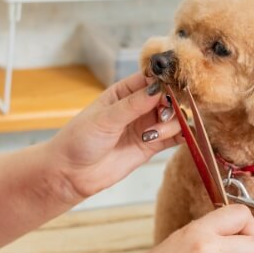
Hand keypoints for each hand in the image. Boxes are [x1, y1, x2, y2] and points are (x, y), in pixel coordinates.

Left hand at [47, 72, 180, 201]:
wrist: (71, 173)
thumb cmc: (79, 140)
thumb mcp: (105, 119)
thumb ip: (133, 105)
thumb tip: (157, 88)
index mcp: (123, 92)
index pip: (152, 79)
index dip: (165, 81)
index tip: (170, 89)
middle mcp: (138, 107)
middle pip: (168, 97)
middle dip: (171, 104)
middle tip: (163, 114)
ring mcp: (145, 126)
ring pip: (174, 117)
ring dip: (171, 123)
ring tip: (151, 135)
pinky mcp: (151, 146)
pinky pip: (174, 137)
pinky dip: (182, 136)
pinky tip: (180, 138)